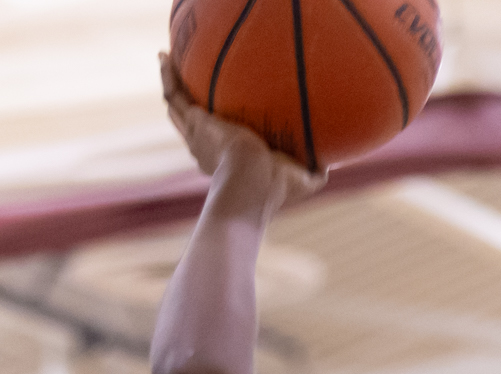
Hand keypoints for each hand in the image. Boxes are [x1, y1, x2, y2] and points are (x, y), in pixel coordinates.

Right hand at [159, 54, 322, 207]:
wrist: (254, 182)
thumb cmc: (277, 188)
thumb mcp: (302, 178)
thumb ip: (315, 168)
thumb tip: (332, 161)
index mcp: (227, 159)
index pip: (217, 141)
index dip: (215, 129)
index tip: (219, 118)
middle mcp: (206, 147)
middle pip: (190, 122)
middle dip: (188, 106)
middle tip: (186, 85)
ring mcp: (197, 134)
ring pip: (176, 105)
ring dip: (172, 83)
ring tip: (166, 60)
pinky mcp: (196, 121)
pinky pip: (175, 93)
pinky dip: (169, 74)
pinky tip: (164, 55)